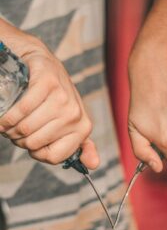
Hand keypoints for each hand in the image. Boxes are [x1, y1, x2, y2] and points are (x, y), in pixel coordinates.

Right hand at [0, 33, 98, 168]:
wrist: (41, 64)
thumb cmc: (52, 98)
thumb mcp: (67, 123)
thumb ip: (78, 145)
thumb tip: (94, 165)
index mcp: (83, 128)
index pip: (54, 157)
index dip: (36, 153)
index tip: (31, 143)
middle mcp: (76, 114)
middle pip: (36, 143)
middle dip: (19, 140)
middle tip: (16, 130)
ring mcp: (63, 97)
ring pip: (26, 129)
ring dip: (10, 130)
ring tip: (9, 124)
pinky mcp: (48, 82)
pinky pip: (21, 110)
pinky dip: (7, 117)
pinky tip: (4, 117)